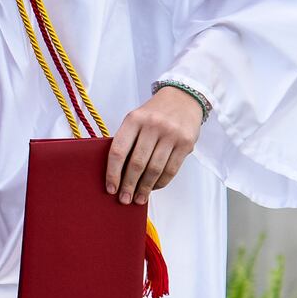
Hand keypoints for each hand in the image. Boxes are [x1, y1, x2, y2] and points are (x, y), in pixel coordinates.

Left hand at [105, 88, 204, 204]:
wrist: (183, 98)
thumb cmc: (153, 113)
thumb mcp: (136, 118)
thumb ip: (128, 140)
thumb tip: (117, 173)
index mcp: (133, 119)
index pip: (118, 150)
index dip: (112, 172)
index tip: (110, 188)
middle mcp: (152, 126)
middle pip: (137, 163)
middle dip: (128, 185)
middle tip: (124, 199)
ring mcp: (171, 134)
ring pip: (154, 169)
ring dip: (145, 188)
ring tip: (138, 199)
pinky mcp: (186, 143)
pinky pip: (171, 169)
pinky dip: (161, 182)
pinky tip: (153, 188)